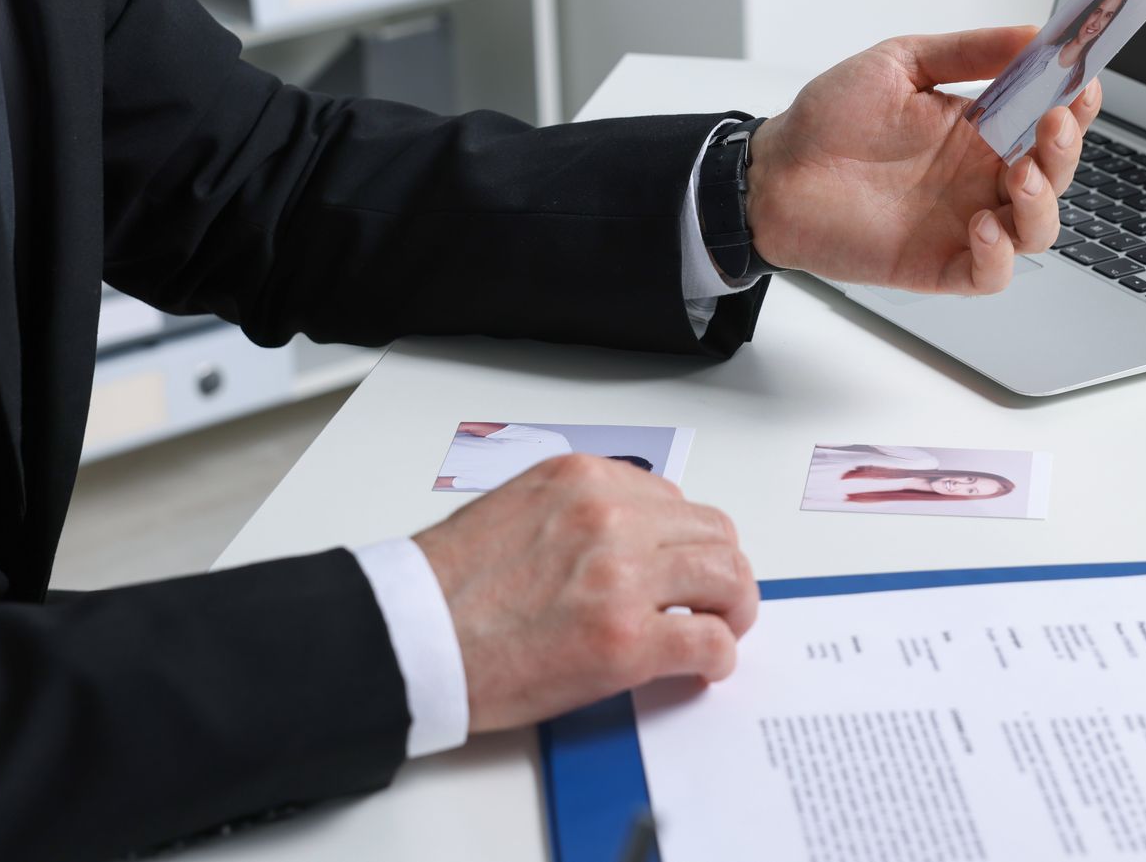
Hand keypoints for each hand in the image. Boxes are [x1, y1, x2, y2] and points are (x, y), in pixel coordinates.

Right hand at [412, 455, 756, 732]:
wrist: (413, 636)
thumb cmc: (450, 584)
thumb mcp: (522, 508)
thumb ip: (582, 511)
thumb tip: (632, 539)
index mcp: (583, 480)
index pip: (676, 501)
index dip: (688, 541)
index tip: (685, 565)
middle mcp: (610, 518)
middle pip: (714, 535)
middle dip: (723, 571)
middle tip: (717, 601)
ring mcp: (622, 578)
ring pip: (727, 579)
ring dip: (733, 608)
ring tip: (718, 629)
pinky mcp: (626, 641)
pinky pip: (709, 641)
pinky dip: (718, 656)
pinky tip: (702, 666)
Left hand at [746, 27, 1100, 292]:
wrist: (772, 173)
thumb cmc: (827, 120)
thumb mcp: (898, 64)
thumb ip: (967, 51)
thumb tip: (1034, 32)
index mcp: (979, 131)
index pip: (1047, 120)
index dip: (1074, 104)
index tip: (1083, 79)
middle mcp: (979, 179)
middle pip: (1053, 175)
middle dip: (1066, 150)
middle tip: (1055, 122)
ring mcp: (962, 225)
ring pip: (1036, 229)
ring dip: (1042, 203)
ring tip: (1021, 173)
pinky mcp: (937, 265)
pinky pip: (990, 275)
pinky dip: (999, 256)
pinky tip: (982, 226)